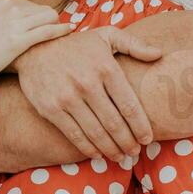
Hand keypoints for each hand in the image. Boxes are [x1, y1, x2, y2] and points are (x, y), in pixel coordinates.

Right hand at [0, 0, 73, 89]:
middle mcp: (9, 8)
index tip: (41, 24)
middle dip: (48, 20)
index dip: (37, 14)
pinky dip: (61, 30)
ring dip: (57, 24)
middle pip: (42, 8)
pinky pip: (48, 31)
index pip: (30, 2)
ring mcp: (15, 23)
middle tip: (52, 31)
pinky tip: (68, 31)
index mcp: (2, 0)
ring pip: (49, 16)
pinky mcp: (19, 41)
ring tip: (62, 32)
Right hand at [12, 26, 161, 159]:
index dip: (140, 126)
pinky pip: (74, 134)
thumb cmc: (76, 45)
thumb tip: (159, 54)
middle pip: (114, 123)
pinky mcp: (51, 109)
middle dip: (128, 142)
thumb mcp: (106, 36)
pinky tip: (98, 154)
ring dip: (111, 149)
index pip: (129, 105)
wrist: (33, 48)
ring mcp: (67, 98)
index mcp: (105, 67)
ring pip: (95, 132)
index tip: (148, 139)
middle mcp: (87, 84)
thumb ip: (134, 44)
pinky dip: (88, 148)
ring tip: (120, 157)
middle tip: (135, 153)